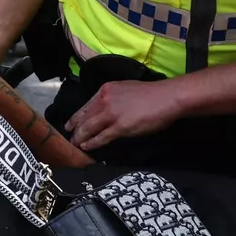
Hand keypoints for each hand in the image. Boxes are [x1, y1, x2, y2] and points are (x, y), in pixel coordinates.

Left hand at [63, 79, 183, 151]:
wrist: (166, 97)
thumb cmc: (151, 94)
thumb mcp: (125, 88)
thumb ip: (113, 97)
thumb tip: (106, 110)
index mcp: (106, 89)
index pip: (86, 105)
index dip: (76, 117)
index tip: (70, 124)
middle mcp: (105, 100)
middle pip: (85, 117)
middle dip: (75, 129)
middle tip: (69, 138)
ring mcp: (111, 114)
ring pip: (90, 128)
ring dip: (80, 137)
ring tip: (75, 144)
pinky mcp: (120, 127)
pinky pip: (101, 137)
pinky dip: (92, 143)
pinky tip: (86, 147)